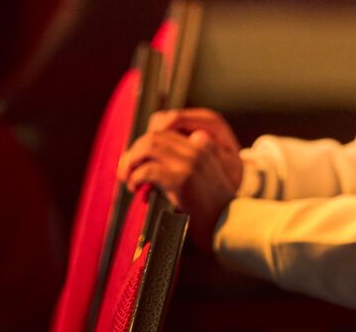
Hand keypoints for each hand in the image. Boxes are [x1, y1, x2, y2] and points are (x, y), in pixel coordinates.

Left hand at [118, 109, 243, 247]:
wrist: (229, 223)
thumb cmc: (214, 207)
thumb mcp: (204, 176)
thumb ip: (187, 164)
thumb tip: (153, 164)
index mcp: (202, 146)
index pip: (166, 132)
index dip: (145, 145)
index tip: (135, 161)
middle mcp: (196, 149)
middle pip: (154, 136)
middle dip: (134, 151)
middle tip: (125, 170)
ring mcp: (189, 163)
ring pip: (149, 146)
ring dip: (132, 161)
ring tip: (129, 178)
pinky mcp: (181, 179)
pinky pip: (148, 170)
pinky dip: (136, 177)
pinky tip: (136, 188)